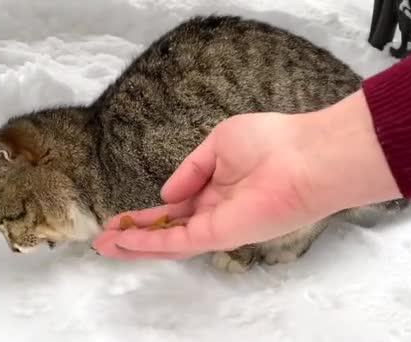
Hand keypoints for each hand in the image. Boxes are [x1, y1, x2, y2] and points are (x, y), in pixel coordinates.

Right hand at [92, 90, 400, 259]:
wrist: (306, 156)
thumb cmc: (272, 141)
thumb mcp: (219, 143)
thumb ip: (191, 170)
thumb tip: (167, 193)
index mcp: (219, 188)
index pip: (177, 206)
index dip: (148, 213)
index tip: (122, 217)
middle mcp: (217, 211)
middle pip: (168, 229)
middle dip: (135, 235)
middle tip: (104, 240)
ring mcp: (218, 225)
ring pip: (169, 242)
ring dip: (135, 245)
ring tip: (105, 246)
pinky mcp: (221, 233)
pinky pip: (178, 242)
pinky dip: (149, 243)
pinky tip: (124, 242)